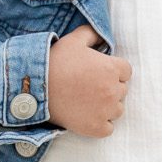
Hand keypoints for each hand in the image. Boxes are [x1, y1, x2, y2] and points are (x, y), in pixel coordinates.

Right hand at [45, 22, 132, 136]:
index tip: (99, 72)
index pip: (126, 71)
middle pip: (122, 90)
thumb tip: (101, 36)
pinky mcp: (95, 128)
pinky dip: (100, 125)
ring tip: (89, 102)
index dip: (113, 71)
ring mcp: (105, 111)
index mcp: (111, 68)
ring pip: (117, 110)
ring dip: (107, 107)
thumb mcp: (73, 40)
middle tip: (90, 87)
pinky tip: (88, 117)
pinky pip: (108, 129)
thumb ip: (91, 33)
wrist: (35, 88)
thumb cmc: (55, 62)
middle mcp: (113, 90)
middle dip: (109, 87)